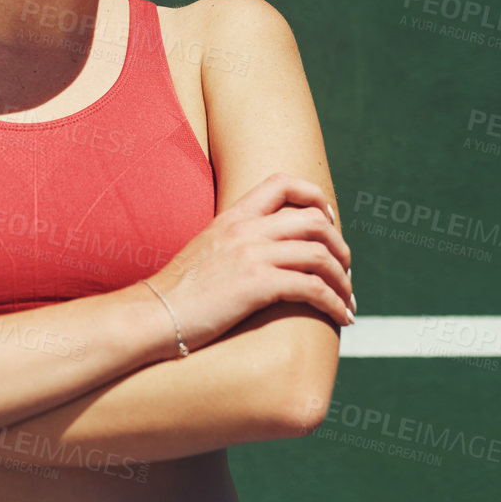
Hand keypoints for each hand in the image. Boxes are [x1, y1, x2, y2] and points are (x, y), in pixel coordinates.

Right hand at [146, 172, 352, 352]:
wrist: (153, 314)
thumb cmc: (177, 293)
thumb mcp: (206, 251)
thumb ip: (234, 243)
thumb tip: (260, 257)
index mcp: (233, 217)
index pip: (282, 183)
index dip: (315, 197)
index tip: (328, 221)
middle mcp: (245, 230)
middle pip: (314, 221)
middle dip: (340, 247)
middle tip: (344, 270)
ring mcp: (251, 255)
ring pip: (320, 255)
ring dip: (343, 279)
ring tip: (348, 301)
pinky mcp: (257, 285)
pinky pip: (312, 288)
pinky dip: (334, 303)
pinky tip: (341, 317)